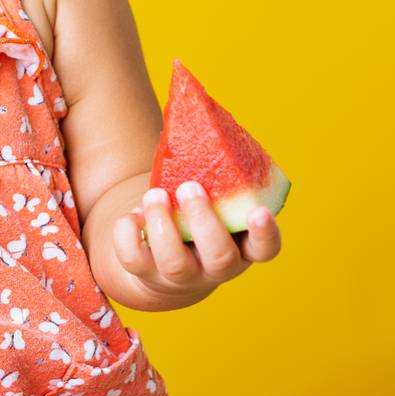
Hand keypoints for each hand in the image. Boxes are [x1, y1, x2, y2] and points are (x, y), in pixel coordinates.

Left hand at [111, 182, 281, 307]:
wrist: (161, 259)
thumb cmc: (194, 219)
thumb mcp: (211, 203)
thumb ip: (212, 181)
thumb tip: (194, 120)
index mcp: (241, 248)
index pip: (265, 250)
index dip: (265, 234)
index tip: (259, 212)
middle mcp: (215, 268)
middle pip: (220, 257)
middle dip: (203, 220)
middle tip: (190, 187)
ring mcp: (181, 276)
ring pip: (174, 262)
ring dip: (163, 223)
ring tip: (155, 194)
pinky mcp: (146, 274)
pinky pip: (133, 259)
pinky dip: (128, 233)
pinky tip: (133, 214)